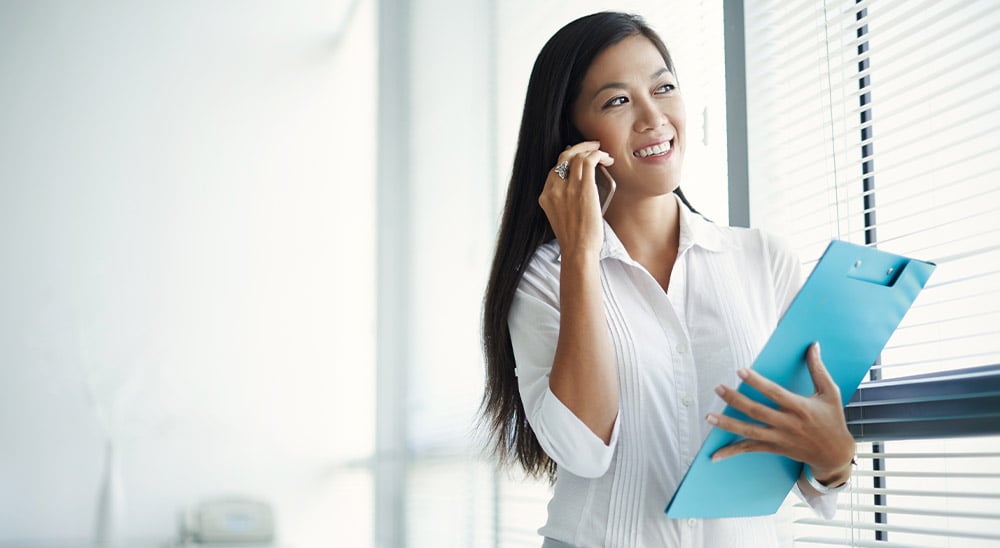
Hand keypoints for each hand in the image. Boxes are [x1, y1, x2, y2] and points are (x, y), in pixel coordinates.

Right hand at [538, 141, 613, 260]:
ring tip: (604, 154)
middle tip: (593, 146)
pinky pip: (589, 161)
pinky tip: (606, 159)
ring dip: (592, 150)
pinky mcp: (583, 188)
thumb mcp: (560, 217)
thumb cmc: (575, 239)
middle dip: (579, 148)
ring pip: (577, 156)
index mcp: (546, 196)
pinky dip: (599, 155)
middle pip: (563, 157)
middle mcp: (553, 189)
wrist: (578, 251)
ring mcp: (567, 188)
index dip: (570, 160)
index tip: (581, 159)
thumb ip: (563, 202)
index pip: (555, 169)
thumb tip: (578, 190)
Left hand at [706, 343, 854, 485]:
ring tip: (709, 417)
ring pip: (749, 431)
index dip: (757, 382)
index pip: (774, 393)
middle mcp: (787, 424)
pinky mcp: (774, 448)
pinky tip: (714, 456)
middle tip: (718, 388)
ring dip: (728, 424)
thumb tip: (813, 345)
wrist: (835, 454)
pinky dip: (732, 452)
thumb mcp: (830, 393)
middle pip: (757, 412)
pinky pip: (750, 449)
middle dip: (736, 400)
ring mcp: (779, 438)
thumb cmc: (833, 419)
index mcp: (800, 407)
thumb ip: (818, 369)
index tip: (741, 371)